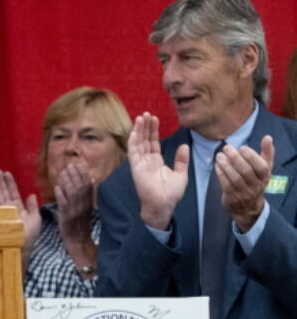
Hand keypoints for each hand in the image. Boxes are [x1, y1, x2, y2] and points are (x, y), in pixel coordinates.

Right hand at [0, 169, 41, 254]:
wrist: (21, 247)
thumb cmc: (30, 236)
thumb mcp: (36, 219)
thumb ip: (33, 207)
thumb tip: (32, 194)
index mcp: (20, 208)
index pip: (14, 193)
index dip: (10, 183)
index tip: (6, 173)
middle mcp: (10, 209)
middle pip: (5, 193)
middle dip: (1, 182)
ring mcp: (3, 214)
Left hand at [54, 163, 94, 242]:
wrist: (78, 239)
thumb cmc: (81, 222)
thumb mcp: (87, 207)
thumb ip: (88, 194)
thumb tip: (91, 179)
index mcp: (89, 202)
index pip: (87, 185)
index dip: (83, 174)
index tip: (79, 164)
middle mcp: (83, 205)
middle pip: (80, 187)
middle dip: (75, 175)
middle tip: (70, 165)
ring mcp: (75, 211)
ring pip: (72, 194)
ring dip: (67, 182)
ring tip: (62, 172)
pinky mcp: (67, 217)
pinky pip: (64, 204)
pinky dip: (61, 195)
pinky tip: (57, 187)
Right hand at [127, 113, 188, 229]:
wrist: (164, 204)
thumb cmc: (171, 193)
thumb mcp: (181, 174)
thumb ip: (182, 160)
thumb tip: (184, 146)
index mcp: (156, 161)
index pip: (152, 142)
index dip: (153, 130)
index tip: (155, 119)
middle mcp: (146, 160)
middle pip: (144, 140)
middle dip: (145, 127)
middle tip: (146, 113)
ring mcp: (140, 164)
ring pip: (138, 143)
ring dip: (139, 130)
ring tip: (141, 117)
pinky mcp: (136, 168)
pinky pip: (133, 153)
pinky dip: (133, 142)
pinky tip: (135, 132)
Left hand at [217, 136, 273, 231]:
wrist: (247, 206)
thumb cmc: (255, 180)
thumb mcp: (263, 168)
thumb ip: (267, 153)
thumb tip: (268, 137)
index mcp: (265, 177)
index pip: (261, 166)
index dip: (251, 156)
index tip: (242, 147)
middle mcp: (256, 186)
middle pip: (246, 171)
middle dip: (235, 158)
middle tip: (226, 148)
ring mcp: (244, 193)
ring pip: (235, 178)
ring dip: (225, 165)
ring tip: (219, 155)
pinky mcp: (232, 197)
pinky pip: (226, 184)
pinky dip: (220, 173)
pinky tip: (217, 165)